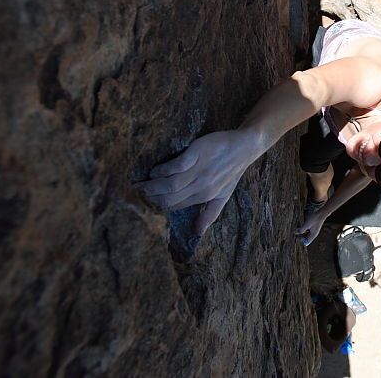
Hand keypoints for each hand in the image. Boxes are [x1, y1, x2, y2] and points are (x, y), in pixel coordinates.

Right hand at [136, 129, 255, 234]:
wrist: (245, 148)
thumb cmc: (232, 171)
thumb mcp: (224, 196)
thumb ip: (210, 214)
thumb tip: (198, 233)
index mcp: (204, 197)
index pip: (175, 206)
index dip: (158, 206)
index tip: (144, 203)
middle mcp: (201, 186)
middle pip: (169, 198)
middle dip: (151, 197)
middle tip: (135, 193)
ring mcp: (199, 170)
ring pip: (171, 185)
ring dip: (153, 186)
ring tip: (141, 183)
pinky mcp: (198, 154)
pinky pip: (177, 166)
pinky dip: (164, 170)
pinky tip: (155, 170)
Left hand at [295, 210, 326, 246]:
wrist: (322, 213)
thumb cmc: (315, 218)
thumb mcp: (307, 224)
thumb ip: (301, 229)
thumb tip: (295, 232)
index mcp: (313, 235)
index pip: (306, 243)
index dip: (301, 241)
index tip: (297, 236)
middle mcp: (313, 234)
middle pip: (306, 239)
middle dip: (300, 237)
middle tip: (295, 233)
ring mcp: (314, 231)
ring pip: (306, 235)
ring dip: (302, 233)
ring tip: (297, 230)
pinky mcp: (313, 228)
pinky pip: (308, 231)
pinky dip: (304, 230)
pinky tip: (301, 227)